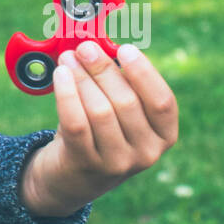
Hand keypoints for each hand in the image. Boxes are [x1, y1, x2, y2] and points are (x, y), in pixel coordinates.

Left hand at [19, 41, 178, 216]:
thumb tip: (99, 47)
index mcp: (163, 136)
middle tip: (85, 48)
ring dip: (81, 77)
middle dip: (102, 69)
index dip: (144, 73)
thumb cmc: (98, 131)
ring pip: (100, 110)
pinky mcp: (86, 164)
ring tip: (68, 58)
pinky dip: (67, 94)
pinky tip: (60, 75)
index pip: (163, 102)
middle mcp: (146, 153)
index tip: (124, 49)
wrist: (71, 177)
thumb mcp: (118, 111)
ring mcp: (117, 163)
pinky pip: (76, 123)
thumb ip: (118, 83)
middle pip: (126, 102)